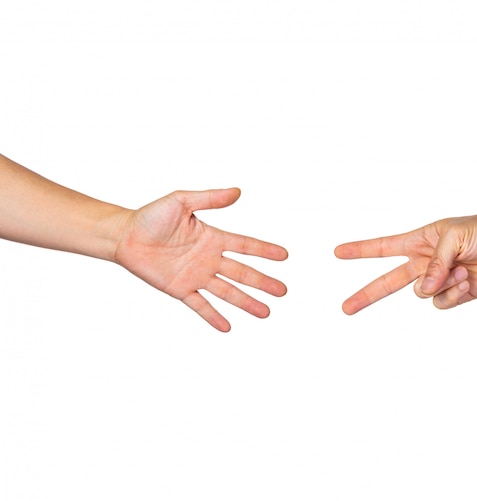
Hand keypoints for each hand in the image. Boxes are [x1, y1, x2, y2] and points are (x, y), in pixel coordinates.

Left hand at [114, 188, 287, 330]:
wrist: (124, 236)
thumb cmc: (151, 216)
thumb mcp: (181, 200)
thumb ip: (210, 198)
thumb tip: (238, 192)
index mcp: (212, 238)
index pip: (245, 245)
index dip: (265, 250)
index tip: (284, 256)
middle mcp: (209, 259)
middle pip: (242, 273)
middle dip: (263, 282)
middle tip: (282, 291)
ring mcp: (196, 276)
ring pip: (227, 292)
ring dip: (246, 302)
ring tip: (265, 312)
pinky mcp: (180, 289)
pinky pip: (200, 305)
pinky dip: (213, 317)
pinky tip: (227, 327)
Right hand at [334, 215, 476, 313]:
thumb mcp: (453, 237)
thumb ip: (435, 263)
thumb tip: (423, 290)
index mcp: (417, 243)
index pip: (381, 248)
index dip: (359, 250)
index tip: (338, 252)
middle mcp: (422, 264)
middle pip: (386, 283)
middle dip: (365, 296)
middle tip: (345, 308)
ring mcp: (436, 281)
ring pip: (421, 294)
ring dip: (440, 284)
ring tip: (460, 270)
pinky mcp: (452, 295)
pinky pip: (441, 303)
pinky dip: (452, 294)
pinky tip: (465, 281)